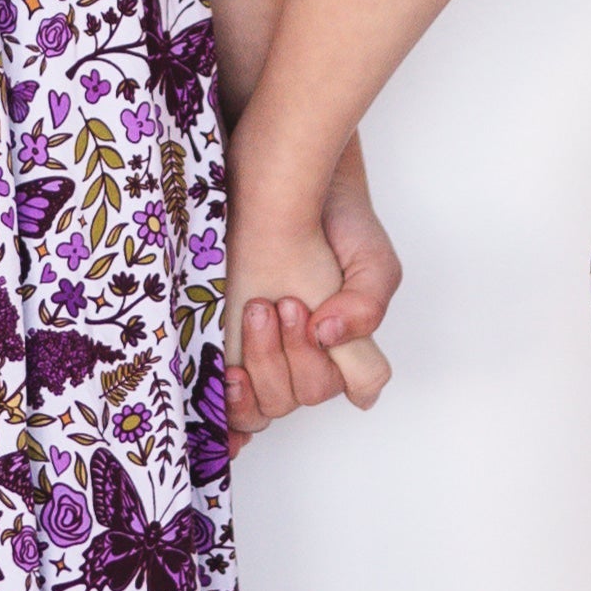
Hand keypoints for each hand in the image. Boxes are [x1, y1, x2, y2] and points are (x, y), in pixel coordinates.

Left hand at [225, 144, 397, 442]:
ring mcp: (259, 355)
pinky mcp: (221, 347)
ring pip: (260, 404)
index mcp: (341, 346)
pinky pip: (220, 405)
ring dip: (256, 364)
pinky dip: (219, 409)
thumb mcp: (371, 260)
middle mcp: (301, 357)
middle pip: (294, 398)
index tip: (311, 326)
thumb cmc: (336, 222)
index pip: (339, 388)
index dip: (319, 371)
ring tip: (255, 309)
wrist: (285, 182)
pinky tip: (219, 384)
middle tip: (279, 303)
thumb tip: (327, 336)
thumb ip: (368, 305)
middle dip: (284, 356)